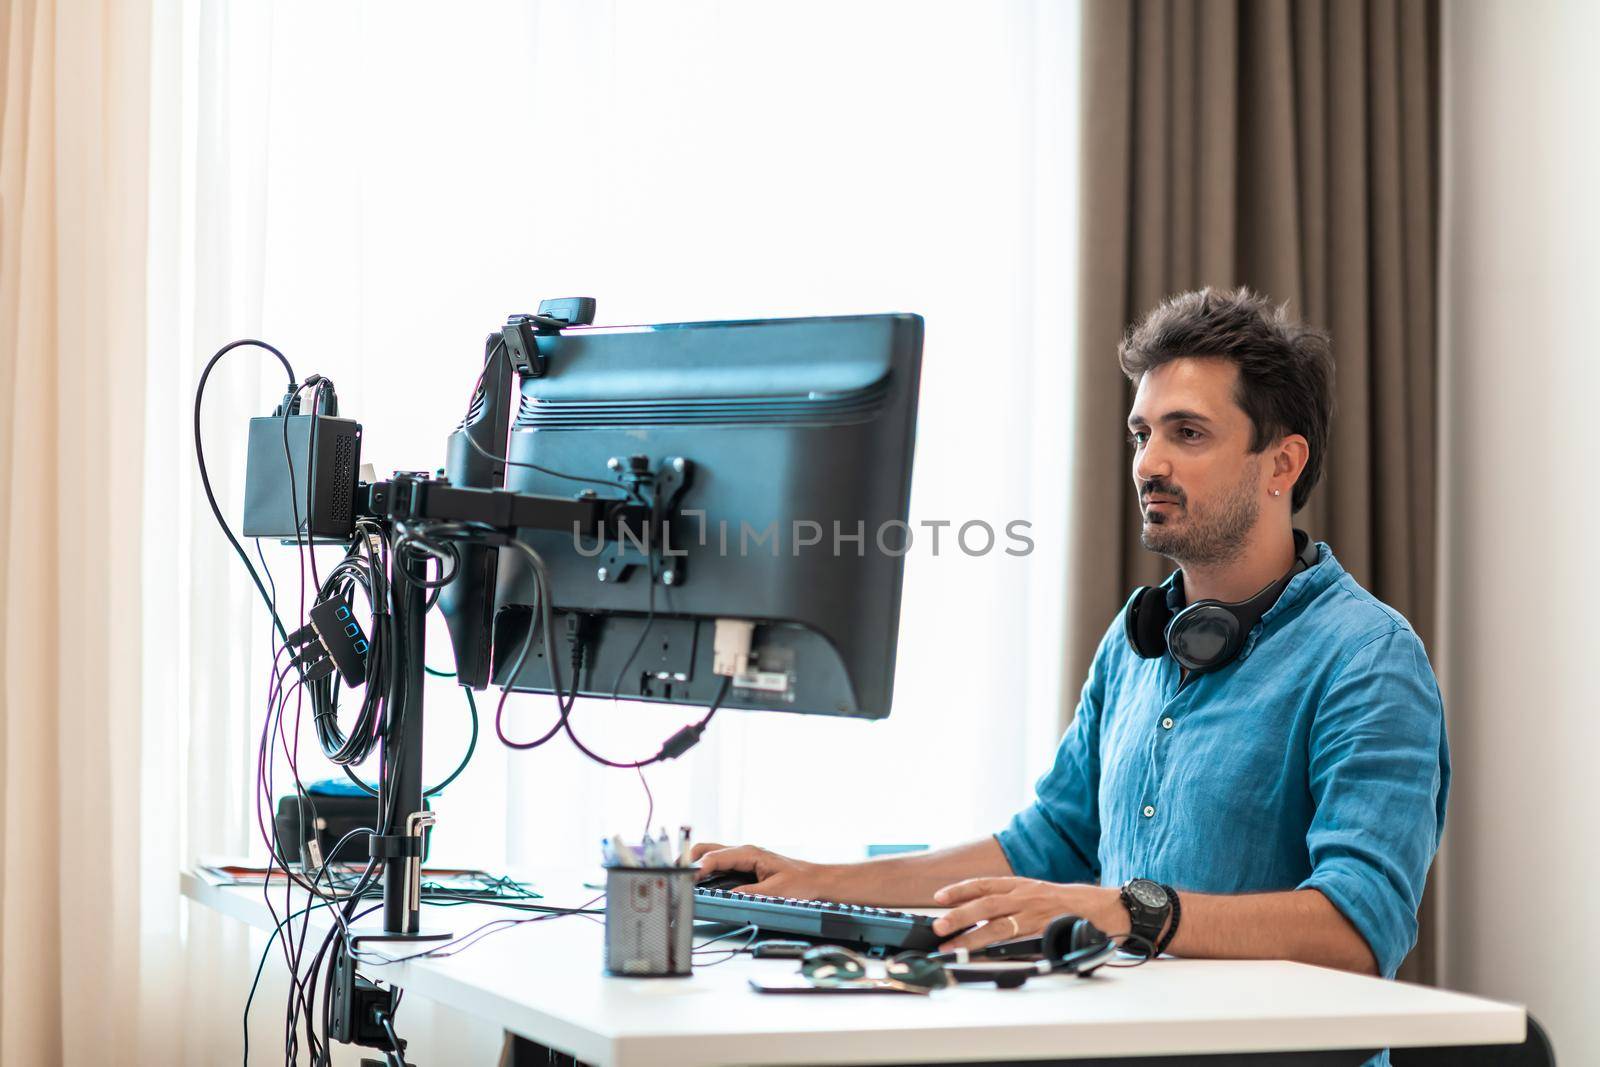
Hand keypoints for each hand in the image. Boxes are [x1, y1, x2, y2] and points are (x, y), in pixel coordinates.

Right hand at [688, 842, 838, 899]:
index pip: (717, 857)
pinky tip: (699, 883)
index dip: (699, 868)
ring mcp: (744, 859)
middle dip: (689, 859)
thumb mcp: (776, 891)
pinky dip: (706, 871)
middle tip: (675, 874)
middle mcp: (744, 853)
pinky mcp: (745, 868)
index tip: (687, 878)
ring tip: (681, 879)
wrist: (818, 882)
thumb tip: (729, 897)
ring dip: (696, 864)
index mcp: (750, 853)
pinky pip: (719, 866)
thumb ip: (751, 894)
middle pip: (709, 849)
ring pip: (712, 856)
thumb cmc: (802, 883)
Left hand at [930, 877, 1120, 952]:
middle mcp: (1025, 895)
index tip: (940, 897)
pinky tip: (984, 954)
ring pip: (997, 923)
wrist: (1104, 908)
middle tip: (938, 925)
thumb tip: (985, 918)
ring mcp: (1035, 912)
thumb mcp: (1038, 895)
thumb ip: (1014, 903)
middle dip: (959, 913)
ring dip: (971, 935)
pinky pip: (1018, 939)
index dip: (960, 889)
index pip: (985, 883)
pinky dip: (998, 948)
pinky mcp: (1045, 930)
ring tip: (951, 946)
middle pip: (985, 902)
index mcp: (1022, 885)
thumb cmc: (1070, 904)